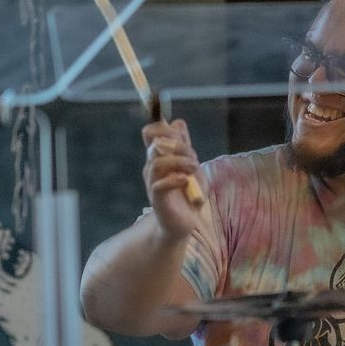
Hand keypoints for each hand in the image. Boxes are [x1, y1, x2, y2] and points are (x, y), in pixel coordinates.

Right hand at [142, 119, 203, 238]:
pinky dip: (175, 180)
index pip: (150, 132)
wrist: (184, 223)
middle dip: (179, 146)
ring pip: (157, 162)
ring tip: (194, 168)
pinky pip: (159, 184)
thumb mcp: (191, 166)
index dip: (163, 128)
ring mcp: (152, 182)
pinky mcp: (157, 199)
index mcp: (158, 157)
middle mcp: (151, 167)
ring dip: (179, 162)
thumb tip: (178, 122)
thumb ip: (184, 146)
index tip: (181, 137)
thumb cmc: (187, 195)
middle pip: (157, 144)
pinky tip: (186, 182)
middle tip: (194, 157)